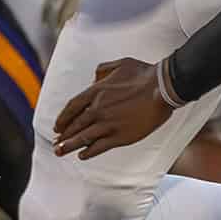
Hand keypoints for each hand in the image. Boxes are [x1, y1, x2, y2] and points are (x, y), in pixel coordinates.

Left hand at [53, 57, 171, 159]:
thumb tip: (94, 78)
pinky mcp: (120, 136)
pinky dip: (89, 152)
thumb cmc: (145, 74)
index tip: (58, 127)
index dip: (62, 119)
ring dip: (69, 146)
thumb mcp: (120, 64)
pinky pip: (99, 147)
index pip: (72, 108)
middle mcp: (98, 109)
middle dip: (63, 135)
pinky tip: (83, 155)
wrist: (164, 87)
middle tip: (57, 143)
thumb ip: (103, 70)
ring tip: (60, 152)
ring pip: (83, 138)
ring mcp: (108, 124)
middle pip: (74, 125)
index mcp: (96, 92)